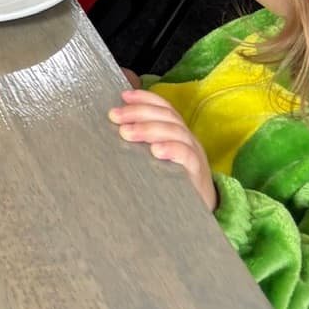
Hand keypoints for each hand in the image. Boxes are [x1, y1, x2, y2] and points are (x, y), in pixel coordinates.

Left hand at [109, 90, 217, 210]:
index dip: (145, 99)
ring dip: (149, 129)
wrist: (196, 212)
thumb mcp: (152, 160)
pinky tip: (156, 150)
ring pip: (176, 132)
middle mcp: (186, 139)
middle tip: (116, 117)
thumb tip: (111, 133)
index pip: (163, 108)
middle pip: (166, 116)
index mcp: (175, 132)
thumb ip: (139, 146)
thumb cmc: (169, 182)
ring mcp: (194, 154)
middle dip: (139, 112)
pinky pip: (187, 156)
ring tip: (127, 133)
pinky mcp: (197, 172)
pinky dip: (172, 149)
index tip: (123, 97)